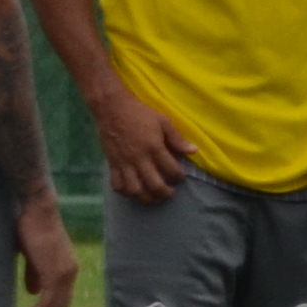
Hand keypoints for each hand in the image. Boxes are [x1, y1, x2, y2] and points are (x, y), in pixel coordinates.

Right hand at [12, 194, 77, 306]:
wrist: (35, 206)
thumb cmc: (29, 224)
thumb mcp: (32, 254)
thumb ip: (35, 272)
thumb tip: (32, 291)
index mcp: (66, 269)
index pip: (60, 301)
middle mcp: (70, 273)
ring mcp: (65, 273)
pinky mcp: (56, 272)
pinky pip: (47, 304)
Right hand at [91, 84, 190, 207]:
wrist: (112, 108)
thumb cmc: (140, 113)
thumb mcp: (163, 121)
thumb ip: (177, 139)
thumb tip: (194, 151)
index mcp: (154, 146)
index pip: (171, 169)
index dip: (179, 177)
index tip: (180, 177)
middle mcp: (139, 158)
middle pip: (154, 185)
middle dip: (165, 193)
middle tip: (170, 192)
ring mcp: (124, 162)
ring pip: (135, 190)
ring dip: (146, 198)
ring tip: (154, 197)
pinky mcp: (112, 164)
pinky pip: (117, 185)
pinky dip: (126, 192)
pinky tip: (134, 191)